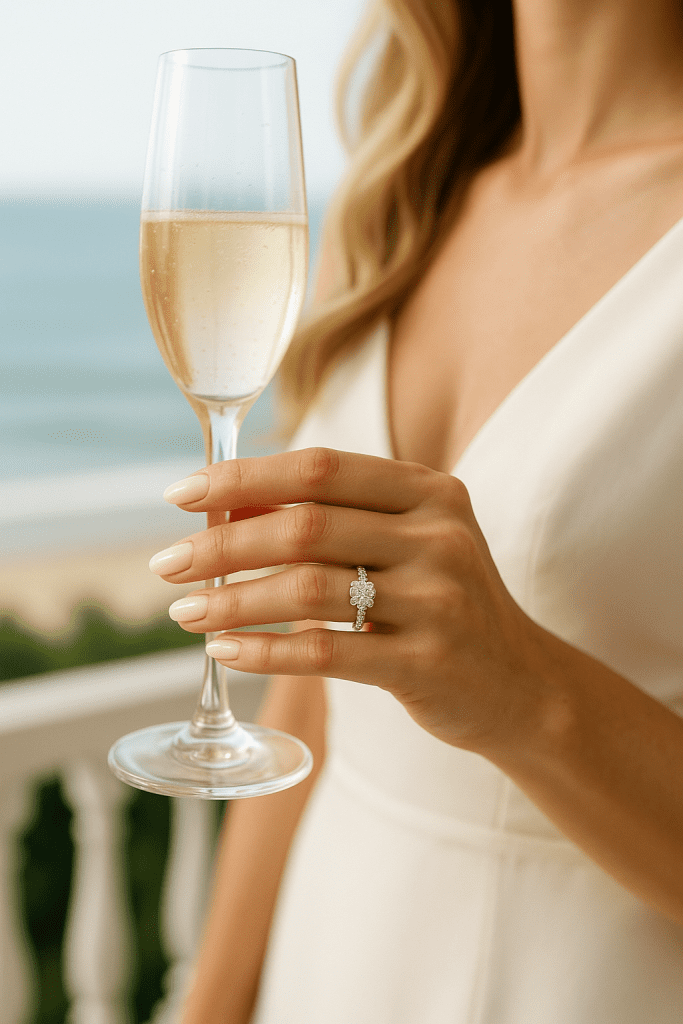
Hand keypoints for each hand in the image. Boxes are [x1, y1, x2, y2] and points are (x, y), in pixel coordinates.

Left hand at [151, 448, 554, 753]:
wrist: (520, 683)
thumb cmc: (442, 602)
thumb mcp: (406, 542)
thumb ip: (331, 517)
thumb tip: (225, 508)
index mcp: (429, 491)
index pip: (320, 466)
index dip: (243, 476)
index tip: (180, 495)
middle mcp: (439, 534)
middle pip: (306, 525)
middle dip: (222, 545)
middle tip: (167, 566)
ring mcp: (439, 599)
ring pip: (308, 589)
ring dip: (233, 601)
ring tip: (186, 613)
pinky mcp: (428, 663)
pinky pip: (328, 652)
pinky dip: (266, 651)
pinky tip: (226, 653)